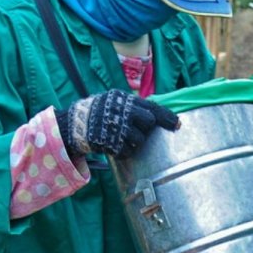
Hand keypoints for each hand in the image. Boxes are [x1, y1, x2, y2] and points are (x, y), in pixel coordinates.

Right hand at [55, 89, 178, 157]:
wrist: (75, 124)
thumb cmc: (100, 111)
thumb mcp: (116, 101)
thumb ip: (135, 107)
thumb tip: (157, 115)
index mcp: (125, 100)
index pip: (152, 107)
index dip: (167, 117)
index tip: (178, 125)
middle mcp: (123, 112)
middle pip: (148, 122)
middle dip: (145, 129)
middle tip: (135, 130)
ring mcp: (117, 128)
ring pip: (140, 139)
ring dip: (134, 142)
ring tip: (122, 138)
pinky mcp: (110, 143)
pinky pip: (127, 152)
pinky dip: (124, 152)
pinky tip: (115, 146)